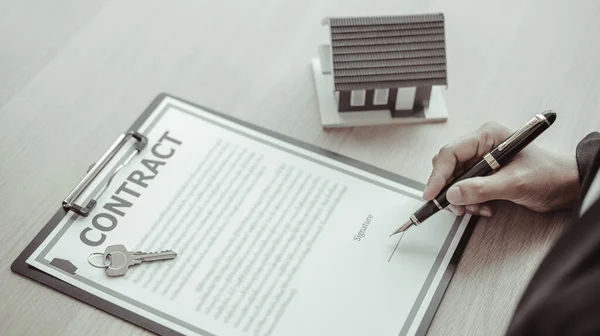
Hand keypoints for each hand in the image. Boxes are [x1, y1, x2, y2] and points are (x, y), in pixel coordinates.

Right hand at [423, 122, 579, 216]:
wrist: (566, 185)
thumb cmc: (549, 174)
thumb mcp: (514, 183)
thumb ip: (481, 188)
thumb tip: (452, 194)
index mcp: (487, 136)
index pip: (451, 153)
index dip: (438, 175)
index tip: (432, 194)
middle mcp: (482, 145)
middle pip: (448, 166)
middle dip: (450, 189)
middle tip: (455, 207)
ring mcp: (482, 159)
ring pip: (455, 180)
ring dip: (461, 198)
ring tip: (476, 209)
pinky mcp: (485, 173)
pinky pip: (466, 188)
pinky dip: (470, 201)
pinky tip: (484, 207)